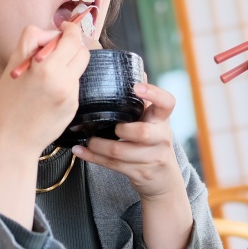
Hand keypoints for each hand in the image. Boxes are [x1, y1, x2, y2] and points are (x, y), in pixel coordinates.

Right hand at [0, 22, 89, 156]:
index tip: (64, 28)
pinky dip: (68, 82)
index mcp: (39, 63)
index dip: (66, 30)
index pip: (64, 34)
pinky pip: (76, 84)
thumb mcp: (13, 66)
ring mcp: (68, 90)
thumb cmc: (6, 103)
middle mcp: (56, 74)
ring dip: (71, 62)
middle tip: (64, 45)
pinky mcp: (74, 104)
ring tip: (52, 73)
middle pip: (79, 46)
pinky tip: (51, 93)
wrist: (11, 139)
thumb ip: (34, 46)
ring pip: (80, 64)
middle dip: (74, 43)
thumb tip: (55, 36)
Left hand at [74, 81, 185, 200]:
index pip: (167, 103)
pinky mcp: (140, 173)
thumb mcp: (152, 121)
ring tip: (87, 139)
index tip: (136, 87)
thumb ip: (143, 100)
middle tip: (110, 126)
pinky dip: (92, 158)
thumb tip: (132, 69)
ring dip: (99, 146)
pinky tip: (80, 150)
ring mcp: (152, 157)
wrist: (162, 179)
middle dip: (121, 130)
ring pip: (122, 152)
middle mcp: (161, 138)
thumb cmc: (152, 142)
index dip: (154, 94)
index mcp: (162, 120)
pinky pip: (112, 166)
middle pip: (142, 133)